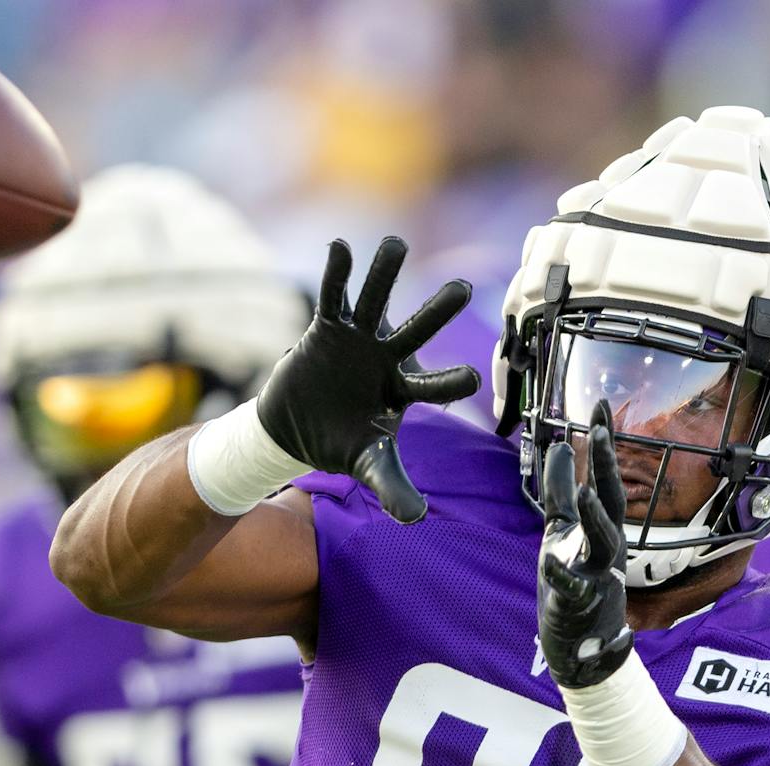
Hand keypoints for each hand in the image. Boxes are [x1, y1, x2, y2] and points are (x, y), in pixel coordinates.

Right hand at [256, 237, 476, 522]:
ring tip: (395, 243)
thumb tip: (416, 519)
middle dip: (436, 310)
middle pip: (415, 331)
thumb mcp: (368, 465)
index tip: (472, 377)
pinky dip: (335, 273)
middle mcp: (388, 358)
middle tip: (461, 287)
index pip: (432, 385)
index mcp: (404, 391)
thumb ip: (393, 487)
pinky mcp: (327, 328)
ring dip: (384, 273)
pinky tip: (339, 246)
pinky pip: (333, 297)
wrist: (297, 427)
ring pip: (375, 301)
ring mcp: (359, 339)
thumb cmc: (341, 443)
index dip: (449, 380)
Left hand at [537, 401, 633, 687]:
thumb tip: (559, 447)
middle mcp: (608, 550)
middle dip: (608, 467)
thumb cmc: (573, 583)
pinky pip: (572, 588)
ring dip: (597, 518)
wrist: (578, 647)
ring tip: (587, 492)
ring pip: (604, 544)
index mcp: (603, 531)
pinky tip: (549, 560)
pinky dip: (562, 575)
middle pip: (614, 503)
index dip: (605, 445)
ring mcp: (598, 578)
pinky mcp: (579, 606)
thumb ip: (561, 492)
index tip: (602, 404)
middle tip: (600, 431)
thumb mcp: (561, 531)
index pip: (607, 480)